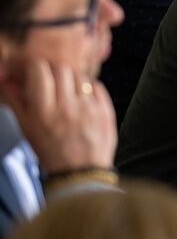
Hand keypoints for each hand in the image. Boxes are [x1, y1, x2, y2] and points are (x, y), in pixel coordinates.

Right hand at [1, 58, 116, 172]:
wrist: (80, 172)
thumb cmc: (51, 150)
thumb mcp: (27, 128)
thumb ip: (17, 101)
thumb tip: (8, 79)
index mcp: (43, 111)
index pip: (39, 70)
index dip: (35, 66)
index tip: (34, 71)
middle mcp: (66, 106)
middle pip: (61, 68)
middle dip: (53, 70)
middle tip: (51, 79)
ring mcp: (88, 107)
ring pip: (79, 75)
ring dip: (71, 78)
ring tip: (67, 90)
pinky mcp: (105, 109)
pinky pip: (96, 85)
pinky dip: (88, 86)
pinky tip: (83, 96)